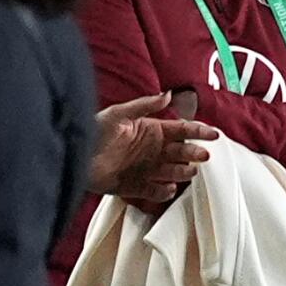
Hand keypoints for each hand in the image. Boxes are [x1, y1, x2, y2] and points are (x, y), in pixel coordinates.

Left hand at [89, 92, 217, 199]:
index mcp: (152, 131)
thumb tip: (169, 94)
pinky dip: (163, 192)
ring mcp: (145, 169)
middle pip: (182, 152)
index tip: (214, 135)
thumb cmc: (94, 131)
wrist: (72, 156)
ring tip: (187, 171)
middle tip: (202, 155)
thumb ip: (144, 105)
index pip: (182, 130)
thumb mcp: (118, 113)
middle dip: (194, 153)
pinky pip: (155, 191)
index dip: (199, 131)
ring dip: (182, 172)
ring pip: (173, 172)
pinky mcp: (135, 187)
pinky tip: (167, 188)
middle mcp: (153, 150)